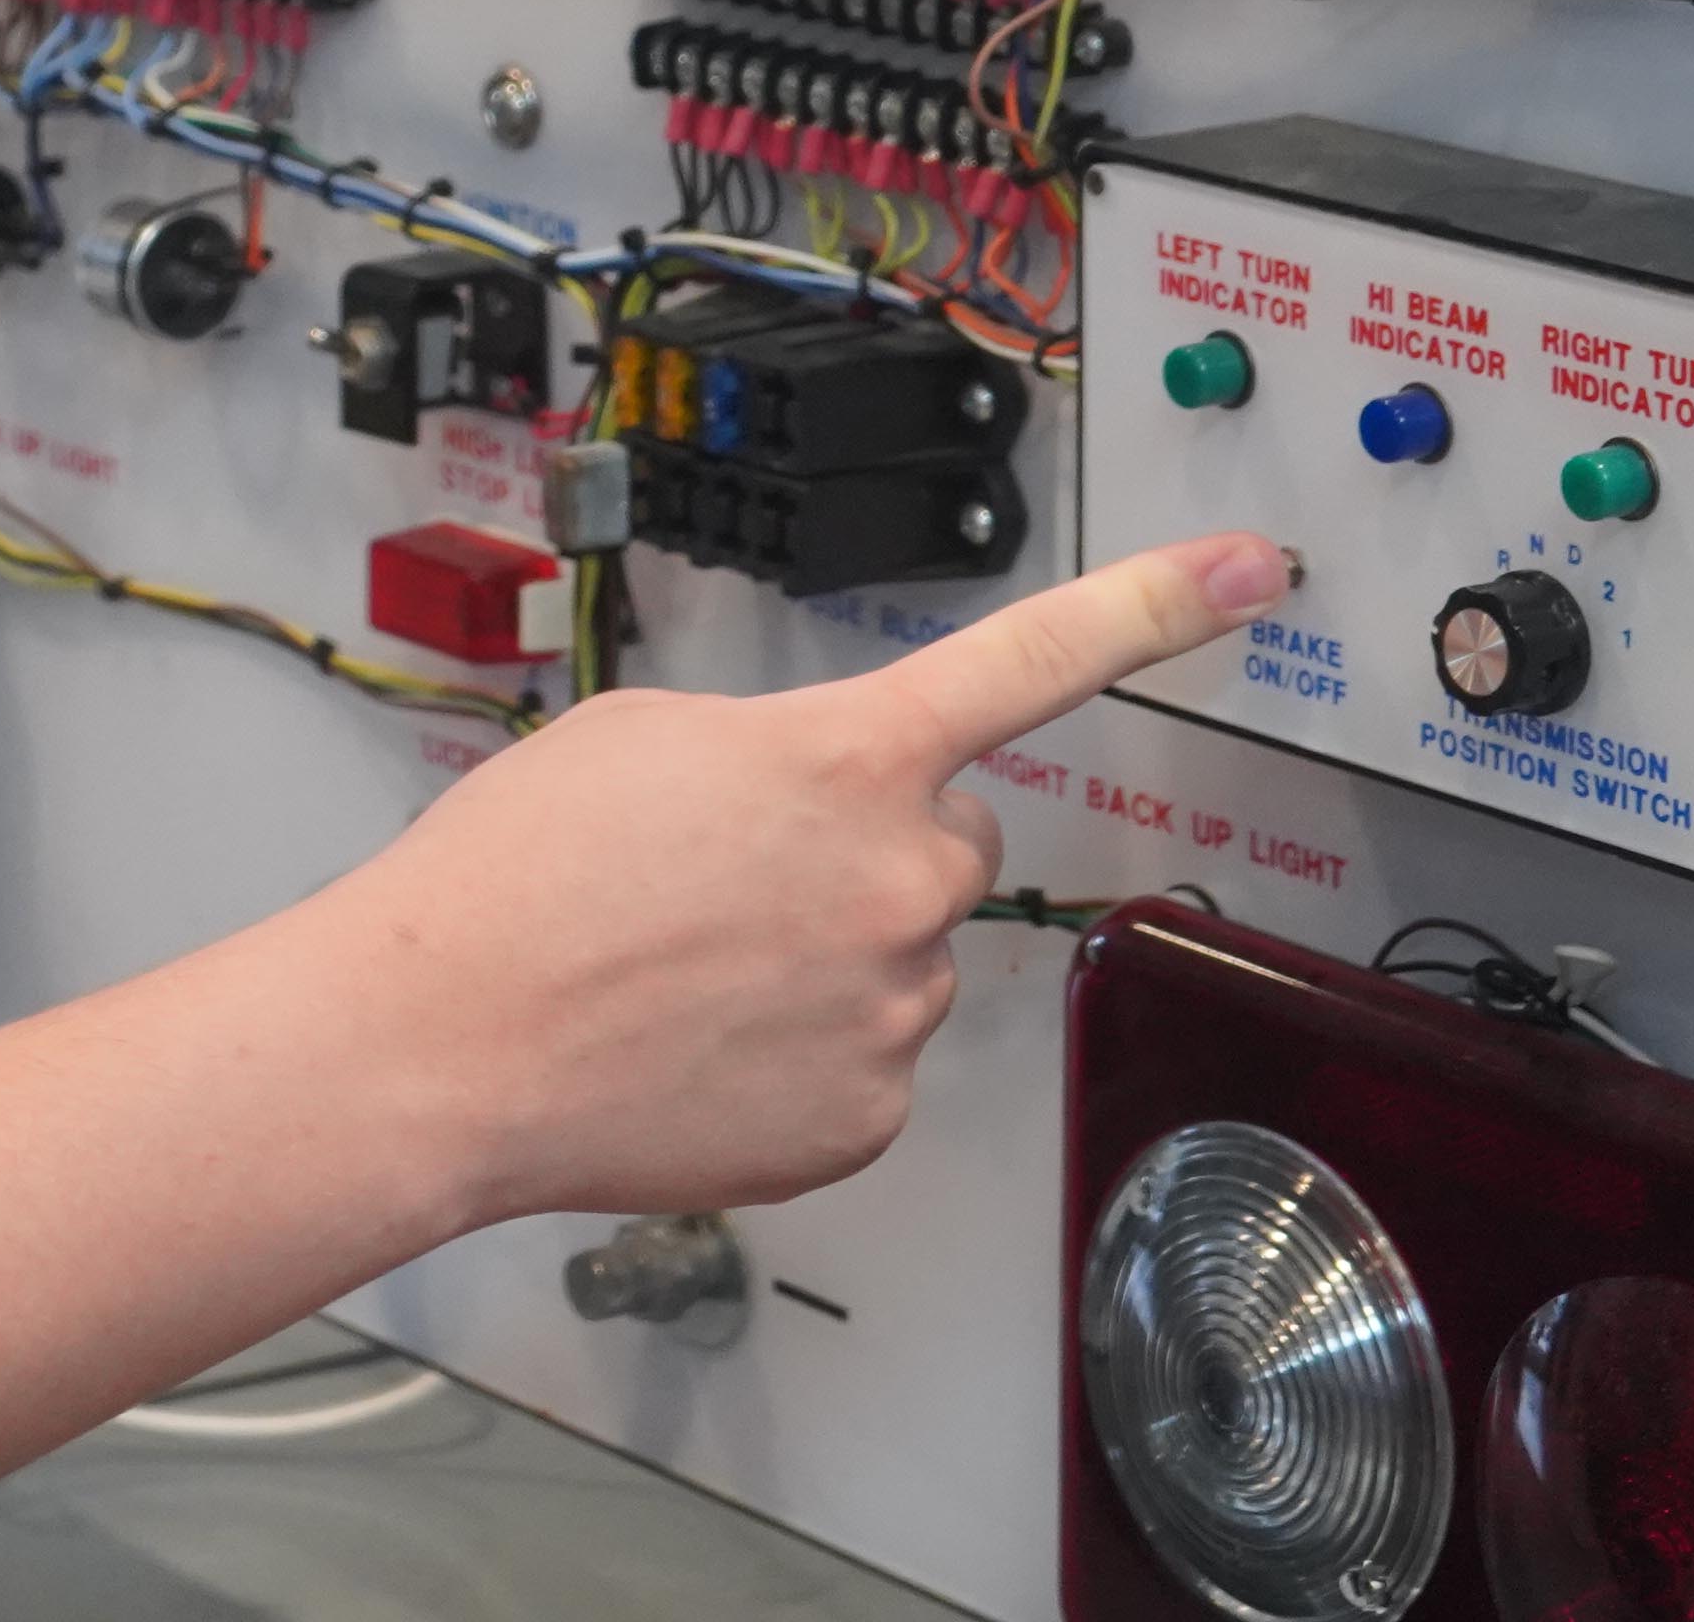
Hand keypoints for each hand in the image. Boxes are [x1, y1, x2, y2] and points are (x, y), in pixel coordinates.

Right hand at [323, 532, 1287, 1229]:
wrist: (440, 1041)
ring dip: (821, 954)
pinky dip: (799, 1054)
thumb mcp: (642, 736)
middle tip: (731, 876)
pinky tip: (698, 1042)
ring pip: (898, 957)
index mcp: (844, 757)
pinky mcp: (864, 1120)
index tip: (1252, 572)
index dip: (1160, 605)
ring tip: (682, 968)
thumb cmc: (512, 881)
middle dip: (864, 845)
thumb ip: (775, 746)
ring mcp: (892, 1010)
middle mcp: (897, 880)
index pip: (1036, 658)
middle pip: (942, 837)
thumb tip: (818, 801)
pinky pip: (866, 1063)